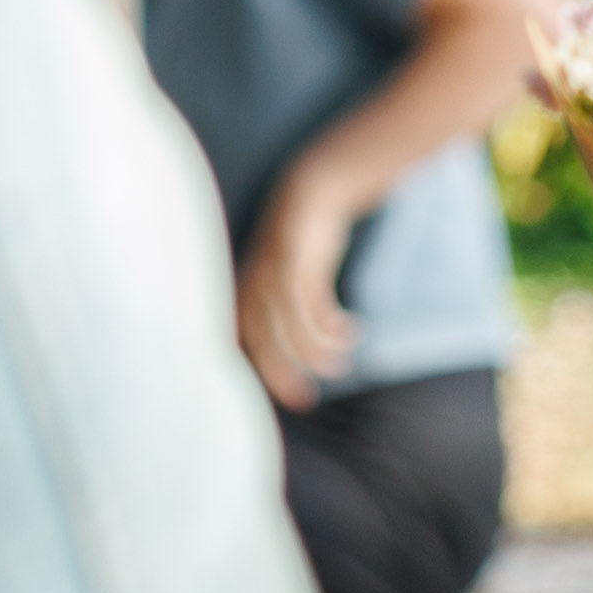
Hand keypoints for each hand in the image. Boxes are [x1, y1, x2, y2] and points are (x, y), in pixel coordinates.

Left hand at [238, 180, 360, 403]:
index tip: (283, 397)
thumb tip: (289, 351)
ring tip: (340, 365)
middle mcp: (256, 285)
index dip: (260, 372)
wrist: (311, 193)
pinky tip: (349, 332)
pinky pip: (313, 301)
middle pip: (264, 339)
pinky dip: (329, 323)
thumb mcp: (283, 278)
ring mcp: (277, 272)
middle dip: (283, 373)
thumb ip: (280, 311)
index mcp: (247, 293)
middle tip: (306, 399)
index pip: (243, 343)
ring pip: (291, 324)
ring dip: (315, 351)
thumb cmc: (298, 245)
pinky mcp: (302, 260)